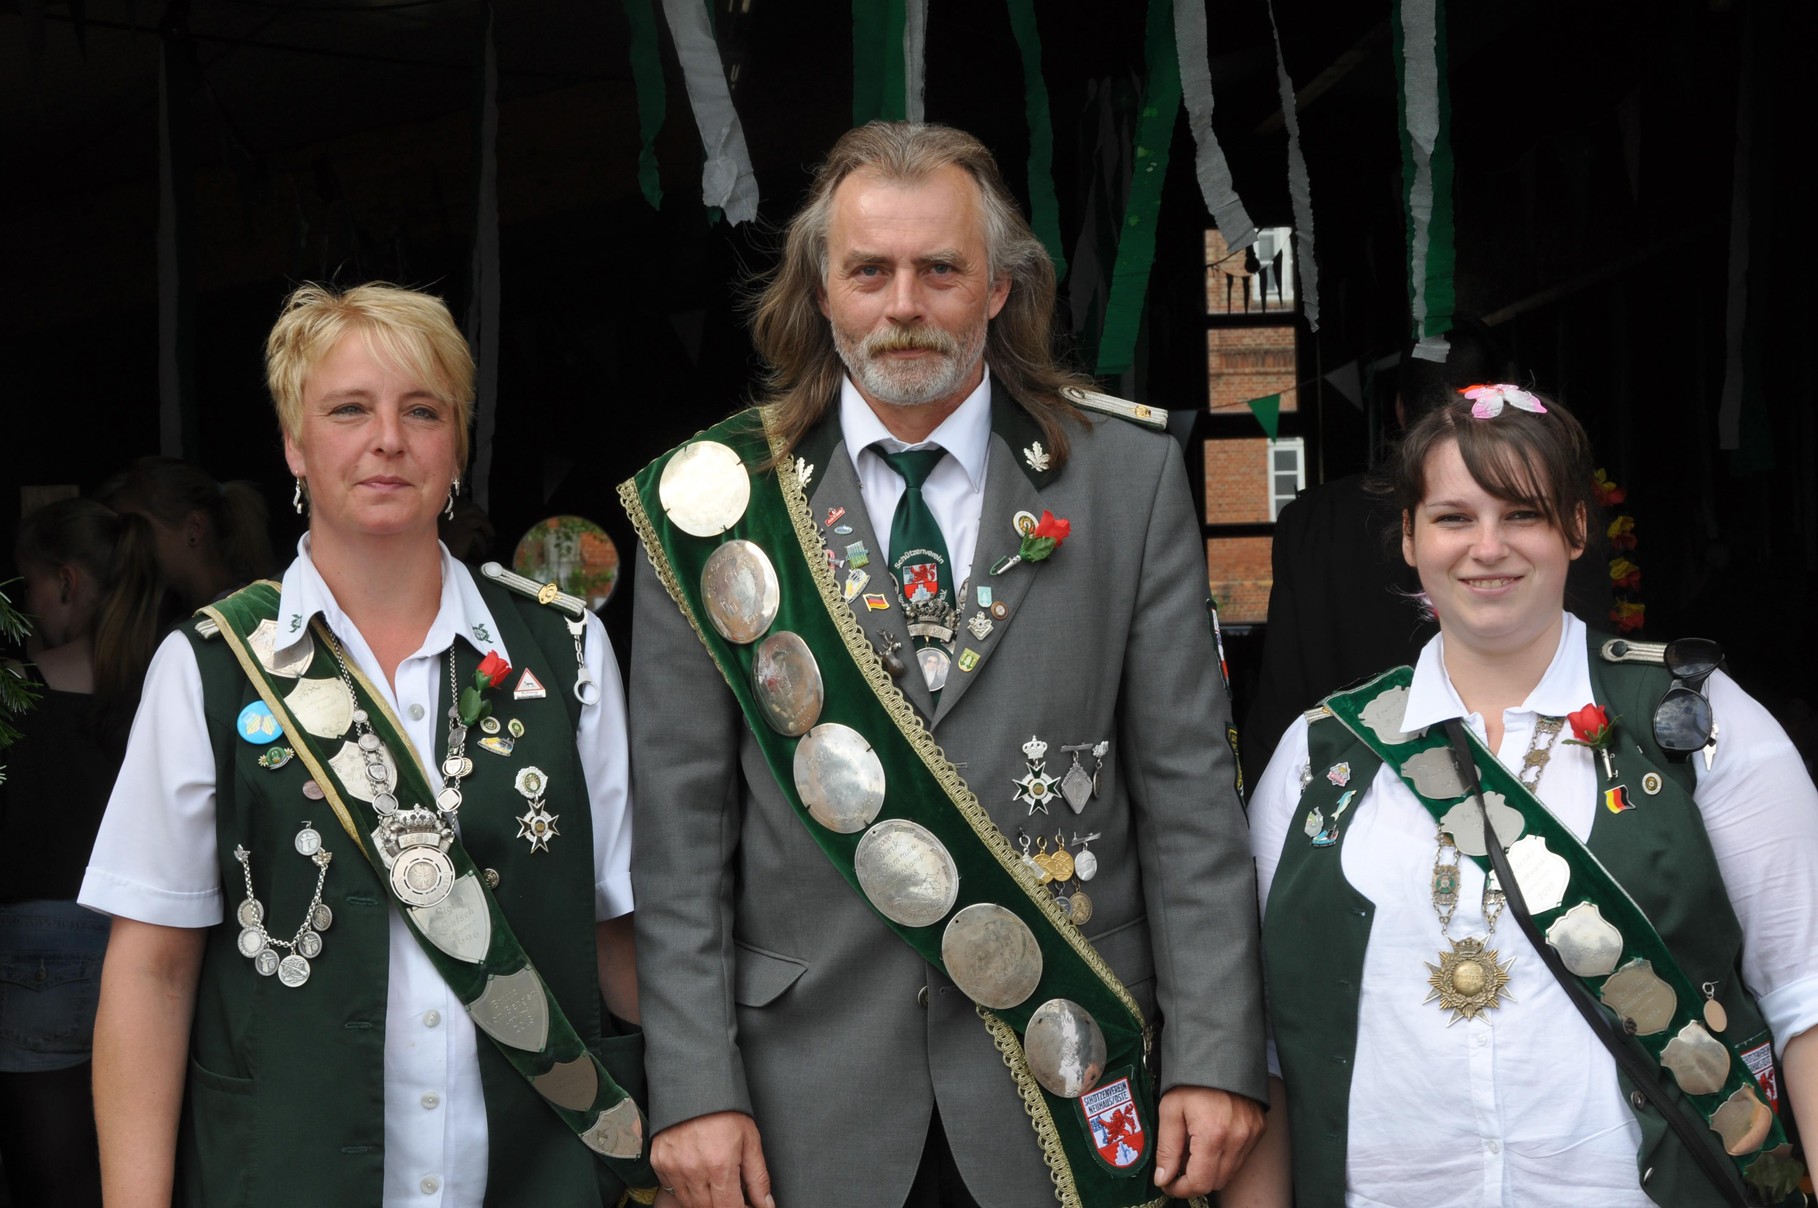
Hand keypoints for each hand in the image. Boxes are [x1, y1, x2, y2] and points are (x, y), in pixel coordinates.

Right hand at [650, 1111, 775, 1207]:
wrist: (693, 1083)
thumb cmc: (725, 1109)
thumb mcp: (750, 1140)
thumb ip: (758, 1177)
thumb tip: (765, 1205)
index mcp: (720, 1166)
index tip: (746, 1206)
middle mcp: (693, 1171)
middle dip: (723, 1207)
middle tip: (733, 1195)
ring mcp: (673, 1168)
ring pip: (689, 1204)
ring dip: (705, 1201)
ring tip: (716, 1185)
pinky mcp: (659, 1163)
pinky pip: (672, 1190)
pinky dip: (686, 1190)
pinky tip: (698, 1177)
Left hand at [1151, 1085, 1263, 1196]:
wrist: (1220, 1052)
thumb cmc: (1193, 1078)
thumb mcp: (1170, 1109)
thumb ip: (1167, 1148)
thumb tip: (1163, 1178)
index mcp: (1213, 1134)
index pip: (1199, 1182)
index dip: (1180, 1188)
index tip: (1167, 1183)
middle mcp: (1237, 1139)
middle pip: (1215, 1182)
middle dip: (1193, 1182)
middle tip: (1176, 1169)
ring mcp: (1251, 1135)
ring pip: (1229, 1173)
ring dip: (1209, 1172)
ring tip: (1192, 1152)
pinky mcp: (1259, 1130)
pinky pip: (1241, 1158)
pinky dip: (1224, 1159)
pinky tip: (1210, 1143)